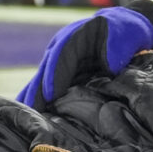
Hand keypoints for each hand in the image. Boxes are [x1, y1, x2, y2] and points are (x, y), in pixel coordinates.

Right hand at [17, 7, 152, 108]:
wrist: (126, 30)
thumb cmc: (126, 31)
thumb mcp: (126, 33)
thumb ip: (116, 48)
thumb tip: (109, 67)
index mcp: (75, 37)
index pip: (61, 57)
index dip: (55, 75)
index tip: (50, 95)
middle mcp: (61, 49)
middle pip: (46, 71)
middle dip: (37, 92)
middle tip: (30, 113)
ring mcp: (59, 62)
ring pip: (42, 81)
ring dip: (34, 99)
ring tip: (26, 120)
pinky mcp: (63, 74)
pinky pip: (48, 87)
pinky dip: (39, 100)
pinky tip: (31, 116)